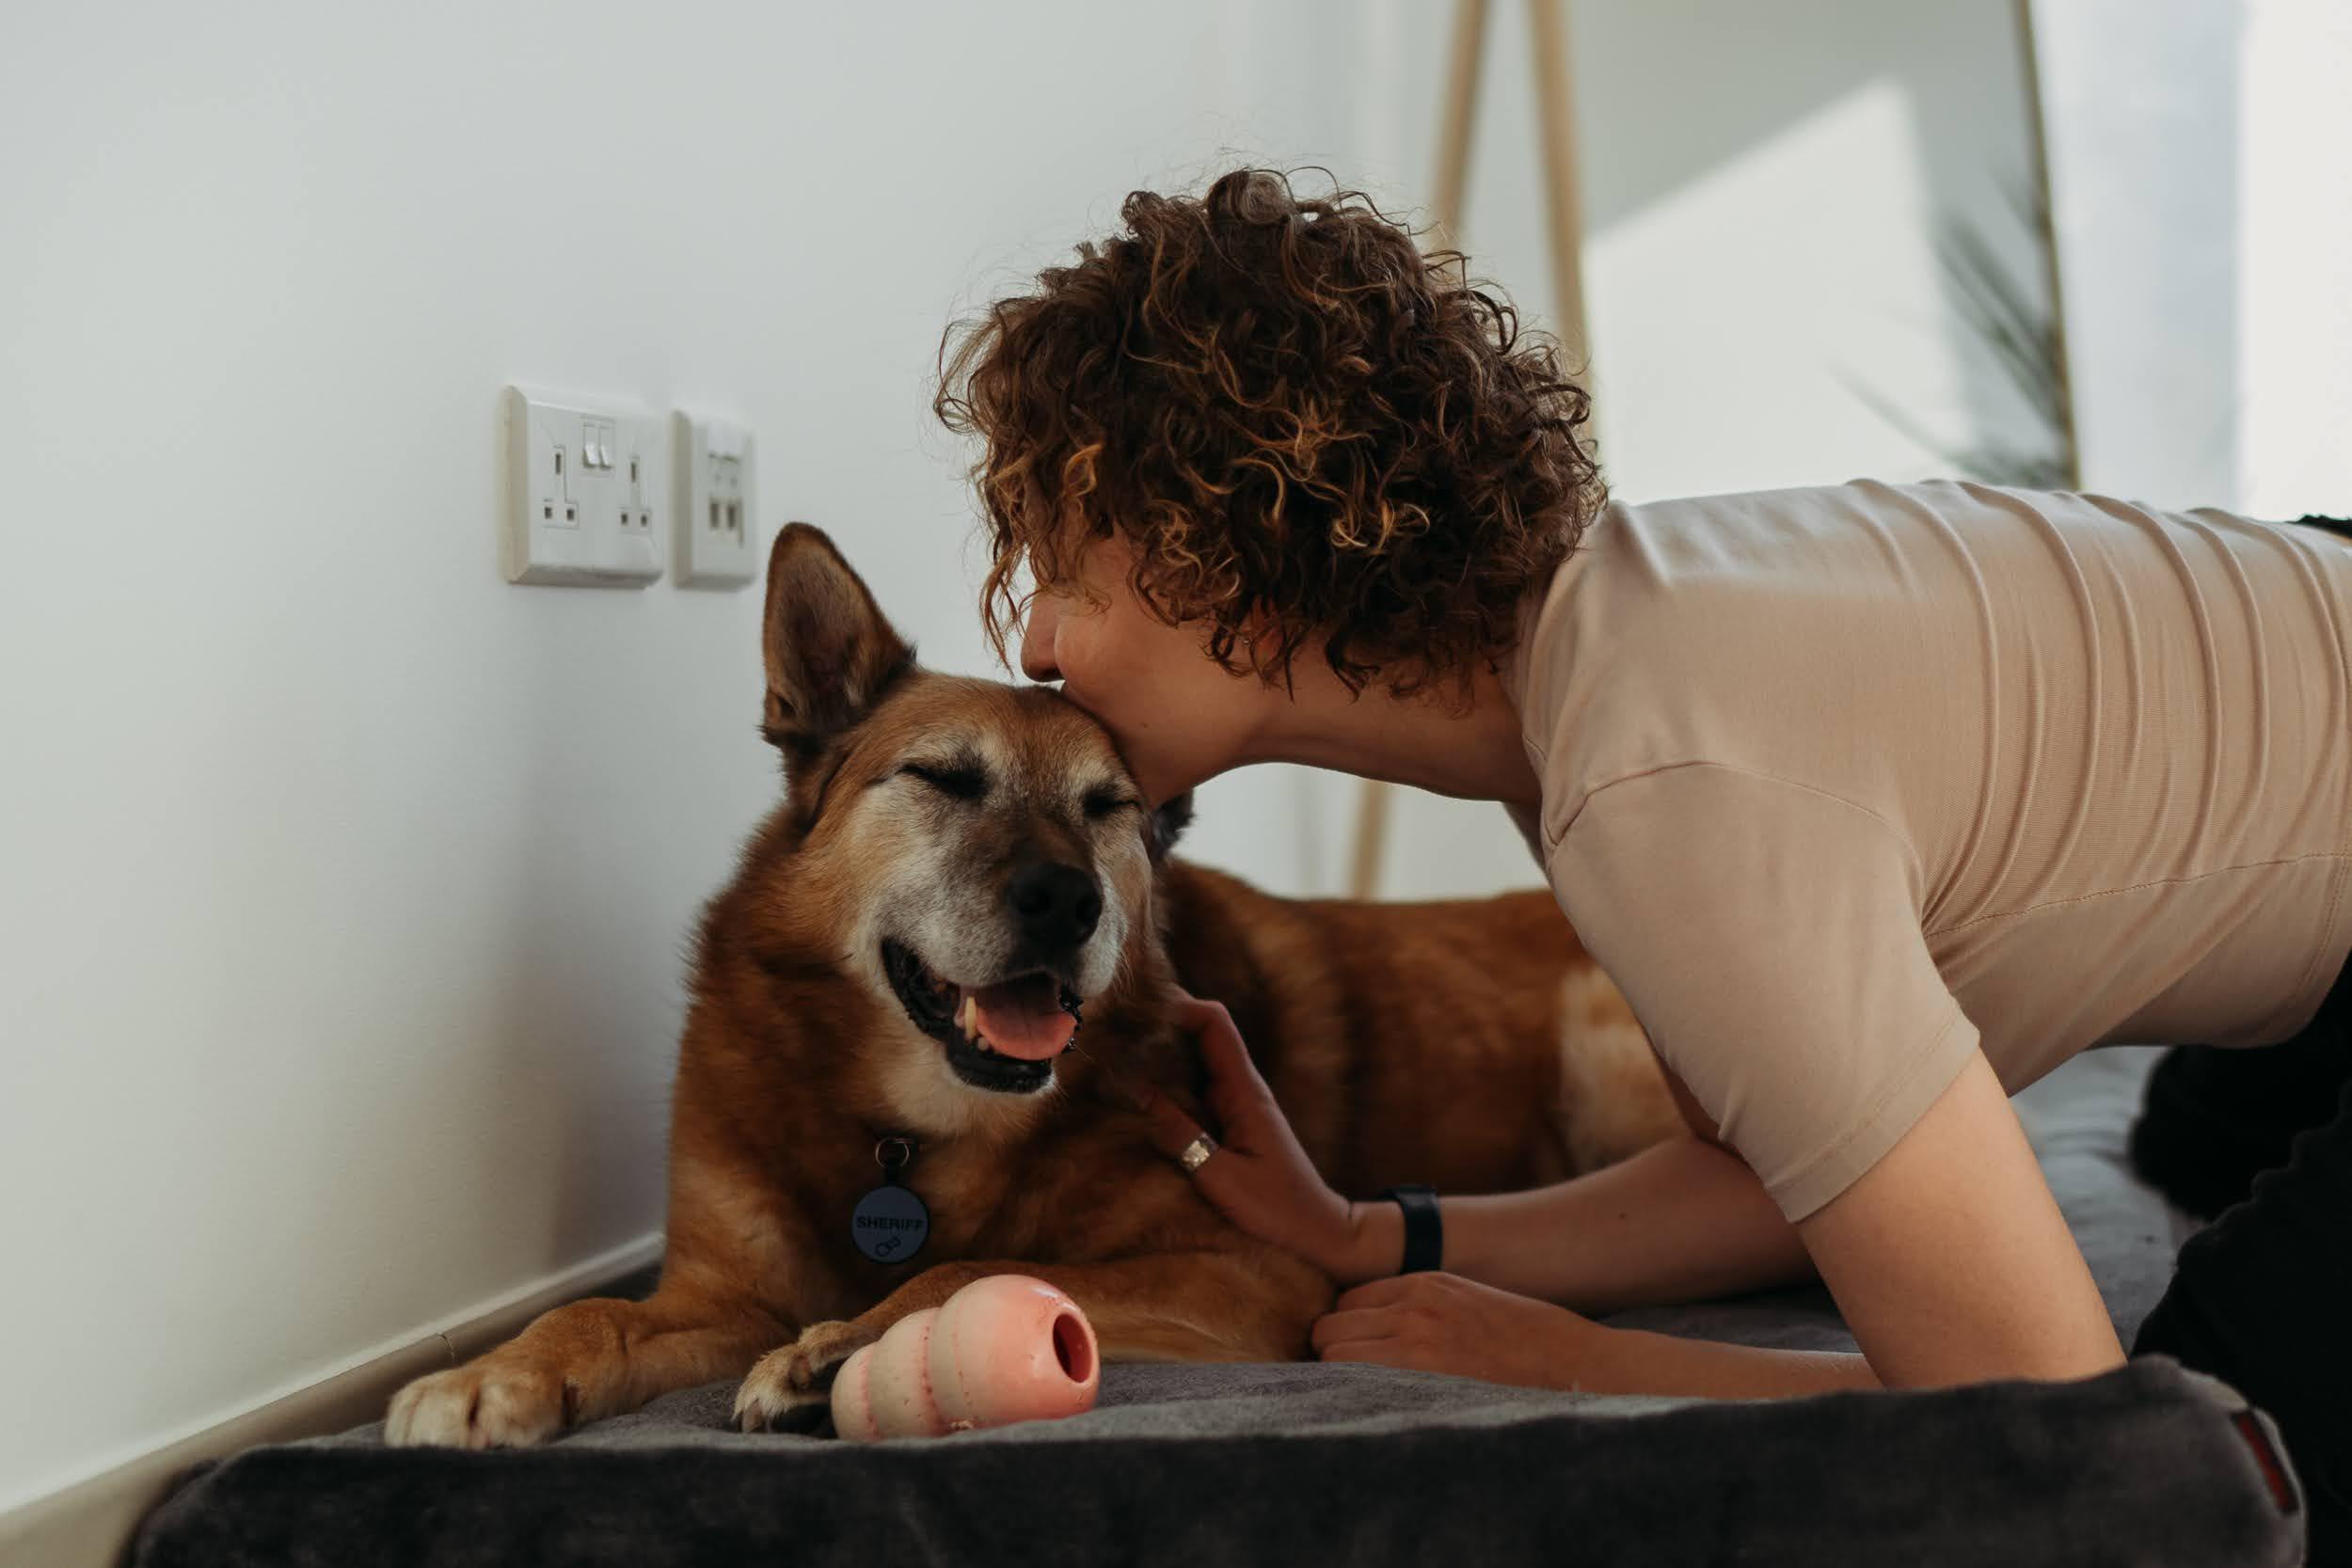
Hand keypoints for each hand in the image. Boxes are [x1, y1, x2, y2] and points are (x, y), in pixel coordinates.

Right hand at [1135, 991, 1380, 1280]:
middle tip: (1117, 1031)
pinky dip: (1166, 1085)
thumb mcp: (1223, 1178)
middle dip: (1161, 1025)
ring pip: (1194, 1063)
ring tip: (1117, 1056)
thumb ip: (1181, 1137)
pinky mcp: (1230, 1126)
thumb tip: (1137, 1093)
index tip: (1140, 1010)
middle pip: (1201, 1034)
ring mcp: (1235, 1106)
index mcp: (1245, 1091)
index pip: (1215, 1023)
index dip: (1180, 1005)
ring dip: (1160, 1055)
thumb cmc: (1278, 1209)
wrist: (1319, 1232)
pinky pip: (1194, 1091)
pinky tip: (1137, 1094)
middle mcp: (1240, 1089)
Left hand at [1315, 1272, 1602, 1389]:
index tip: (1360, 1356)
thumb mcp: (1470, 1302)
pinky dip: (1356, 1400)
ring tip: (1369, 1401)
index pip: (1347, 1303)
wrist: (1576, 1366)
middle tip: (1358, 1383)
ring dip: (1341, 1379)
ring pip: (1333, 1358)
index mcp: (1425, 1284)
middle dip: (1335, 1355)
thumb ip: (1423, 1309)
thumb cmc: (1529, 1342)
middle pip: (1329, 1330)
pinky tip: (1378, 1413)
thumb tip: (1374, 1335)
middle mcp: (1412, 1308)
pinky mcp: (1424, 1383)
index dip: (1349, 1333)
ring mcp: (1415, 1344)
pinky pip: (1358, 1387)